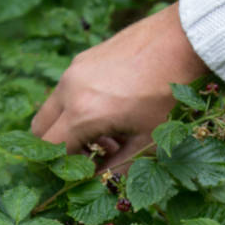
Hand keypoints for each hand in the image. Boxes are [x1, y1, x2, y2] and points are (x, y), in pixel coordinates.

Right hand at [31, 3, 207, 169]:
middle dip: (59, 148)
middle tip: (88, 157)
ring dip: (69, 127)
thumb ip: (119, 167)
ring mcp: (74, 70)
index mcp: (83, 114)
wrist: (184, 42)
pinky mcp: (83, 59)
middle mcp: (70, 90)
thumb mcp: (148, 139)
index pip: (52, 150)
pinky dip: (77, 106)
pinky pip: (67, 89)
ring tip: (107, 136)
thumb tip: (101, 182)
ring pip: (53, 108)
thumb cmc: (170, 95)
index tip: (81, 174)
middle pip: (40, 130)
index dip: (63, 167)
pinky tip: (110, 111)